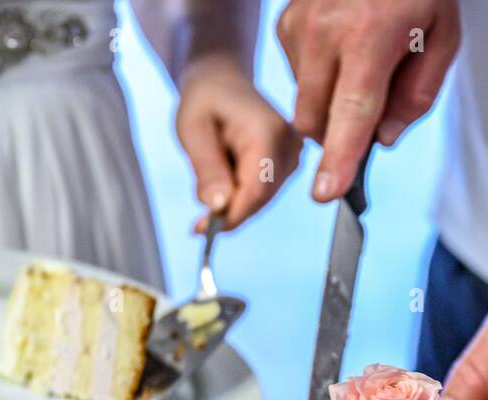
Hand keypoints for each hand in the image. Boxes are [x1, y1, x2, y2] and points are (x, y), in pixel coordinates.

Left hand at [177, 54, 302, 229]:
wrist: (221, 82)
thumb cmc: (204, 100)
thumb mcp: (192, 130)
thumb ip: (207, 168)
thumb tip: (219, 207)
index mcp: (268, 131)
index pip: (256, 191)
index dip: (229, 216)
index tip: (201, 229)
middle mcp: (290, 144)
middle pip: (261, 199)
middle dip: (228, 214)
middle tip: (196, 223)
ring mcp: (294, 155)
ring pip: (261, 200)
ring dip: (232, 204)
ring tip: (208, 183)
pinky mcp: (290, 164)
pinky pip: (263, 194)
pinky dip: (240, 197)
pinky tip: (223, 180)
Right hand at [277, 0, 459, 201]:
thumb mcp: (442, 37)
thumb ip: (416, 96)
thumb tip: (384, 138)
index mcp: (369, 37)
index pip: (351, 113)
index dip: (340, 158)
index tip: (326, 192)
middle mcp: (325, 33)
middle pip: (316, 121)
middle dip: (339, 133)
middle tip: (374, 107)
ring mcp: (299, 27)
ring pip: (305, 103)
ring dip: (331, 102)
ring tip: (362, 61)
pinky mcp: (285, 25)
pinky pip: (298, 77)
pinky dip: (321, 77)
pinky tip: (343, 47)